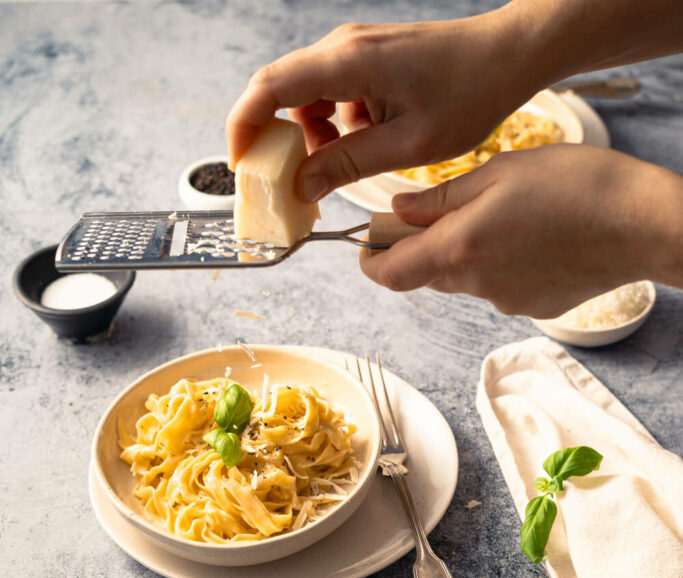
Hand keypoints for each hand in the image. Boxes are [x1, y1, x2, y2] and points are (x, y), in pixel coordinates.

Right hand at [226, 14, 532, 201]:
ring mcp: (353, 49)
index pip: (270, 88)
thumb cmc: (468, 94)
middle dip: (275, 139)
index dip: (244, 126)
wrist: (505, 56)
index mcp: (348, 62)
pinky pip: (330, 94)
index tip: (241, 165)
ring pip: (305, 97)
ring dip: (310, 136)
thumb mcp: (407, 144)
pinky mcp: (365, 58)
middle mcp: (342, 46)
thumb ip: (348, 164)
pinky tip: (365, 143)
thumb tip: (301, 186)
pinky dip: (334, 125)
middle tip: (285, 182)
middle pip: (280, 91)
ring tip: (341, 165)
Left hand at [360, 145, 682, 316]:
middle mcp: (475, 285)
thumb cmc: (575, 187)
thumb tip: (396, 212)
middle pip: (427, 274)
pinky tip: (536, 238)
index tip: (371, 241)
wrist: (641, 225)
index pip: (388, 274)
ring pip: (466, 279)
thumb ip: (440, 199)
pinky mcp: (533, 308)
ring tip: (509, 215)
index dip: (371, 259)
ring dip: (469, 252)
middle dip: (424, 247)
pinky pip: (501, 287)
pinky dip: (504, 264)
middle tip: (445, 210)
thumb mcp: (499, 174)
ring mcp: (505, 302)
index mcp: (457, 250)